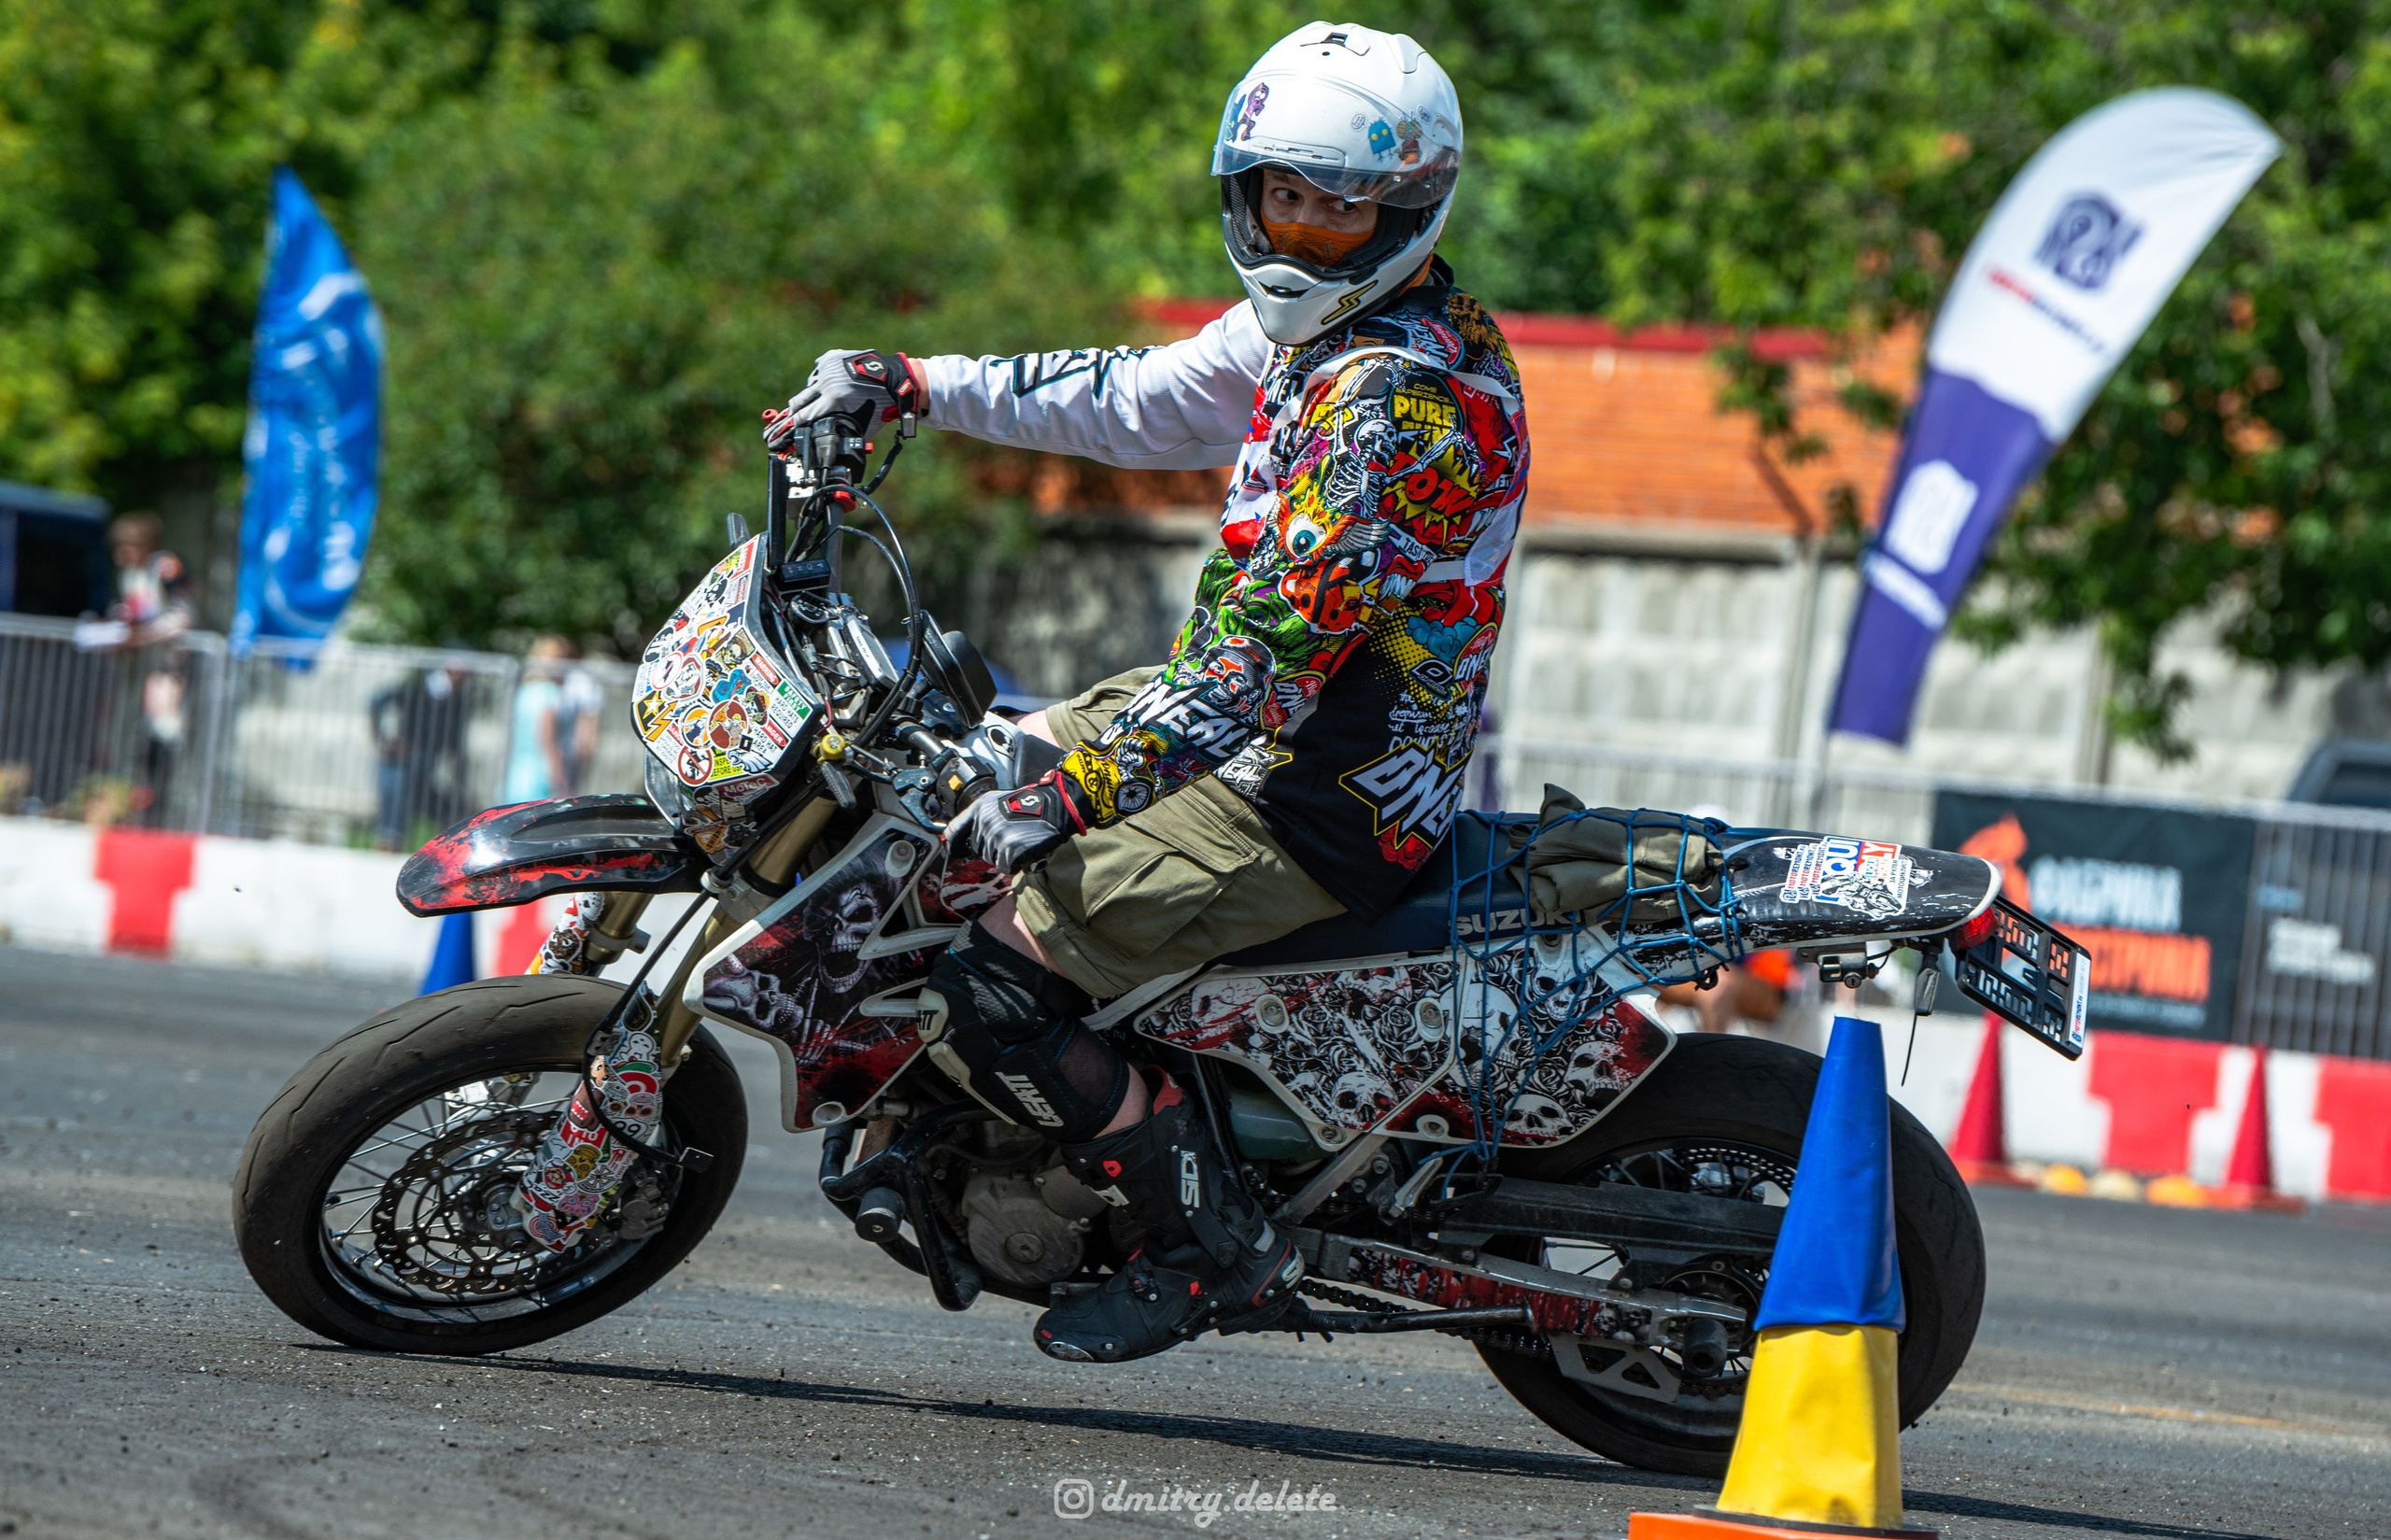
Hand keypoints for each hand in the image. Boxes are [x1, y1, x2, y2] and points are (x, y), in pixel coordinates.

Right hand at [764, 349, 922, 449]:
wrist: (894, 378)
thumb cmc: (881, 406)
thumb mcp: (863, 425)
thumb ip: (845, 435)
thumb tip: (832, 450)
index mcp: (834, 399)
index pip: (804, 416)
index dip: (791, 426)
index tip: (781, 431)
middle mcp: (827, 382)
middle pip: (798, 400)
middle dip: (791, 412)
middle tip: (784, 421)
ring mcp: (828, 367)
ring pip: (810, 385)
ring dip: (813, 394)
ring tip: (825, 400)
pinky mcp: (831, 357)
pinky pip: (818, 370)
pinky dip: (822, 379)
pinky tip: (831, 384)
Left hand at [945, 771, 1090, 874]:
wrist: (1057, 806)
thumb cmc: (1034, 806)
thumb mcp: (1001, 802)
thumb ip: (983, 818)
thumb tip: (966, 841)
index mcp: (980, 808)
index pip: (954, 831)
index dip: (953, 845)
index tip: (954, 853)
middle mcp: (984, 821)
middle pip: (979, 849)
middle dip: (994, 849)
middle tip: (1015, 838)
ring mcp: (996, 836)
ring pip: (993, 860)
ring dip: (1007, 857)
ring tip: (1024, 842)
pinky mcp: (1008, 850)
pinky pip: (1007, 867)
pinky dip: (1018, 864)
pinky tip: (1029, 851)